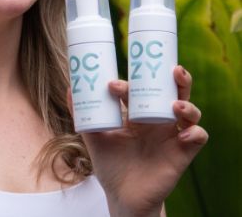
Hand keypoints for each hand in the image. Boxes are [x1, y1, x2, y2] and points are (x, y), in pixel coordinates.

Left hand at [79, 66, 207, 216]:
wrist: (122, 196)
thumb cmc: (110, 163)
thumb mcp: (93, 136)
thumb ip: (82, 114)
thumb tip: (70, 88)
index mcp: (138, 112)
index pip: (141, 88)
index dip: (130, 83)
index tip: (112, 86)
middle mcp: (158, 119)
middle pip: (174, 91)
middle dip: (177, 78)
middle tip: (173, 70)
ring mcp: (171, 135)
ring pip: (190, 112)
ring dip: (187, 104)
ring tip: (176, 105)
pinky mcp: (182, 153)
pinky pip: (198, 138)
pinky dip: (196, 132)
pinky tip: (185, 134)